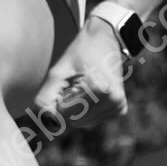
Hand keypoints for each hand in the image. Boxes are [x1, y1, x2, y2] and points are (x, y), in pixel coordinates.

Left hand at [31, 16, 129, 130]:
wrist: (104, 41)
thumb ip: (46, 99)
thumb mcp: (57, 72)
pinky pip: (91, 120)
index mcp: (100, 90)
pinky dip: (85, 110)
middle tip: (73, 83)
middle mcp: (113, 101)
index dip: (57, 99)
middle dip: (66, 106)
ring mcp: (118, 107)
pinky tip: (90, 92)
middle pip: (73, 121)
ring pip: (82, 123)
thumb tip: (48, 124)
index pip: (63, 115)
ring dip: (76, 108)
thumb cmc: (78, 54)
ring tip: (83, 86)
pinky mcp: (119, 110)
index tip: (65, 82)